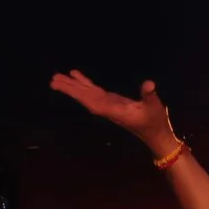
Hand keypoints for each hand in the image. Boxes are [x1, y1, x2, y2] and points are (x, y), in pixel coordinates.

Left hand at [50, 69, 181, 157]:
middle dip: (69, 89)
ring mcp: (107, 105)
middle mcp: (107, 108)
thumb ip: (149, 96)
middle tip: (53, 79)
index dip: (78, 93)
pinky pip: (93, 92)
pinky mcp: (110, 101)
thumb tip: (149, 84)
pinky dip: (83, 83)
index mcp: (114, 110)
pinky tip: (74, 75)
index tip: (64, 87)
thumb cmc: (155, 121)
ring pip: (86, 94)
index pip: (93, 101)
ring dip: (72, 86)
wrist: (155, 133)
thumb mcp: (154, 107)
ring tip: (57, 77)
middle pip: (84, 98)